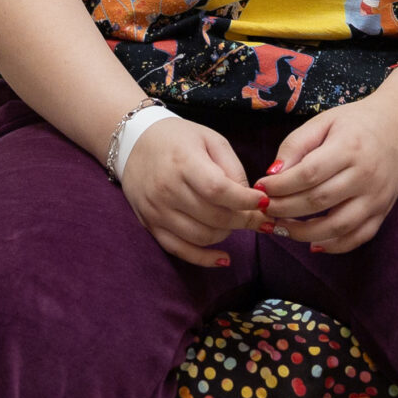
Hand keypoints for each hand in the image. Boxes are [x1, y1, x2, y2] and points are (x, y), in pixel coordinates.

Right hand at [120, 116, 266, 266]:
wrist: (133, 142)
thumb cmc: (177, 139)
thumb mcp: (210, 139)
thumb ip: (233, 168)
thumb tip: (250, 200)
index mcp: (184, 163)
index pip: (219, 191)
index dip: (246, 201)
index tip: (263, 202)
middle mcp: (167, 189)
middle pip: (215, 217)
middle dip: (244, 220)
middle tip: (256, 215)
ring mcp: (156, 210)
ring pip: (202, 237)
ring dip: (227, 234)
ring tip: (234, 221)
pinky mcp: (150, 224)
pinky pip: (180, 250)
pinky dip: (204, 258)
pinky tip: (223, 258)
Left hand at [258, 95, 397, 254]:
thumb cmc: (356, 122)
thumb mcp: (324, 122)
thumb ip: (296, 145)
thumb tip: (271, 174)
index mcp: (349, 148)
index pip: (308, 174)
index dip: (280, 186)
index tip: (259, 188)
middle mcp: (365, 176)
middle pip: (318, 201)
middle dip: (284, 209)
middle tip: (262, 209)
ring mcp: (376, 197)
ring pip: (337, 226)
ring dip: (303, 233)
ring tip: (279, 228)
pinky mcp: (383, 212)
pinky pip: (358, 237)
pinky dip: (334, 246)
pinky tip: (312, 243)